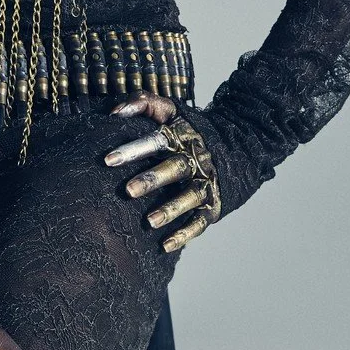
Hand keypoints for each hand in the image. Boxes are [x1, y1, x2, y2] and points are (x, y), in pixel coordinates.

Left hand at [103, 92, 220, 252]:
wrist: (241, 144)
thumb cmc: (191, 129)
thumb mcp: (171, 109)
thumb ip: (142, 103)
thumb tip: (113, 112)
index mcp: (181, 136)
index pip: (156, 140)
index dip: (133, 149)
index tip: (108, 159)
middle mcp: (194, 159)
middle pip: (173, 169)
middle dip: (152, 180)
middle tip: (128, 191)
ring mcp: (206, 183)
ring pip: (189, 197)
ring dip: (170, 210)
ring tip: (149, 221)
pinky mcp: (214, 204)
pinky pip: (199, 222)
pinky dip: (184, 235)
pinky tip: (165, 246)